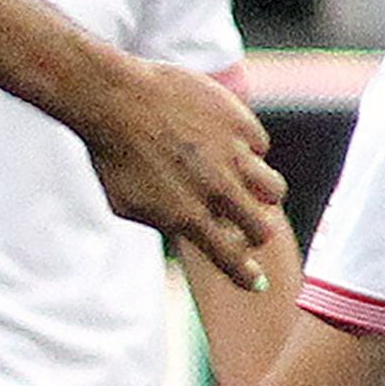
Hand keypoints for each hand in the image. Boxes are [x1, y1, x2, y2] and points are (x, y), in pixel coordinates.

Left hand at [79, 58, 287, 293]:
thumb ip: (164, 220)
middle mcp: (216, 190)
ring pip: (272, 189)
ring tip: (248, 189)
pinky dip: (248, 151)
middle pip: (261, 228)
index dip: (245, 275)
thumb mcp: (128, 203)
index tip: (256, 284)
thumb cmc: (113, 156)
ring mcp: (232, 156)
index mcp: (186, 217)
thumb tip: (190, 231)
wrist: (115, 101)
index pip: (228, 258)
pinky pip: (259, 146)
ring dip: (263, 195)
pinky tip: (228, 145)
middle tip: (254, 230)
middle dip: (258, 234)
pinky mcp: (240, 124)